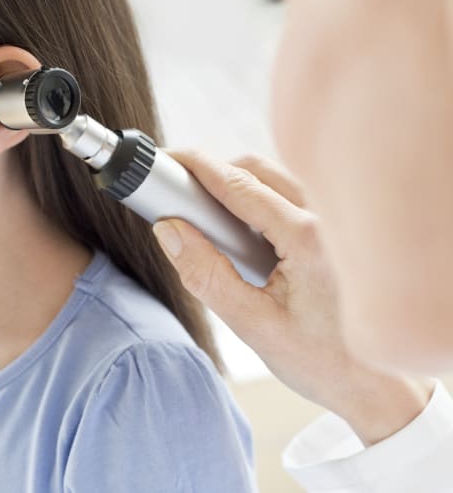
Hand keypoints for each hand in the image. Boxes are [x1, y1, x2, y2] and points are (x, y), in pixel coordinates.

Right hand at [152, 149, 433, 445]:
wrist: (381, 386)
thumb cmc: (324, 362)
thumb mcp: (252, 325)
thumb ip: (205, 275)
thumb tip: (169, 231)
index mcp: (309, 238)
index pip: (240, 185)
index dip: (197, 167)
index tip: (167, 161)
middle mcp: (330, 218)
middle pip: (258, 168)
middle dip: (214, 173)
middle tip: (180, 196)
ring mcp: (338, 220)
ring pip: (277, 177)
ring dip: (238, 186)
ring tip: (211, 220)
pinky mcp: (338, 229)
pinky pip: (292, 194)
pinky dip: (261, 199)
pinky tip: (246, 233)